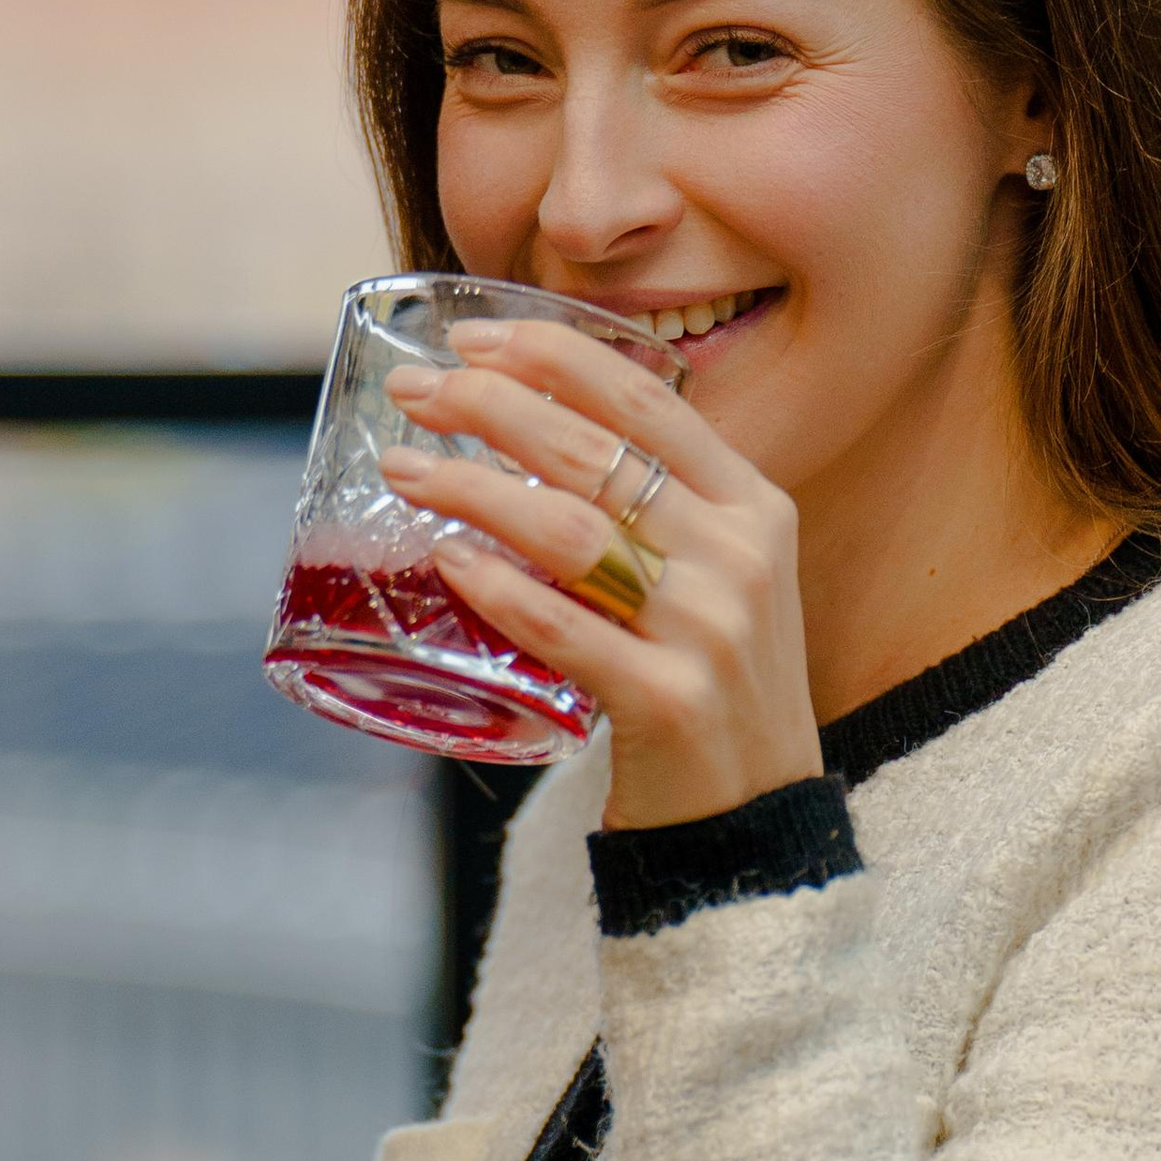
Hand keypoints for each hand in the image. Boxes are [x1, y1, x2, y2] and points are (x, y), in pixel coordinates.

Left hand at [382, 319, 822, 831]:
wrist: (757, 821)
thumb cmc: (711, 684)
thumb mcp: (718, 576)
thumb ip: (656, 508)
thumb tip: (528, 428)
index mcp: (754, 506)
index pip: (646, 400)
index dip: (551, 355)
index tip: (471, 338)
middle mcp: (739, 557)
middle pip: (595, 452)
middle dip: (490, 406)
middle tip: (415, 391)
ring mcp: (709, 631)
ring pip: (570, 531)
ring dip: (473, 488)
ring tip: (404, 469)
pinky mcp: (670, 702)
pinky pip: (564, 629)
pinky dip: (500, 588)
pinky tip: (449, 559)